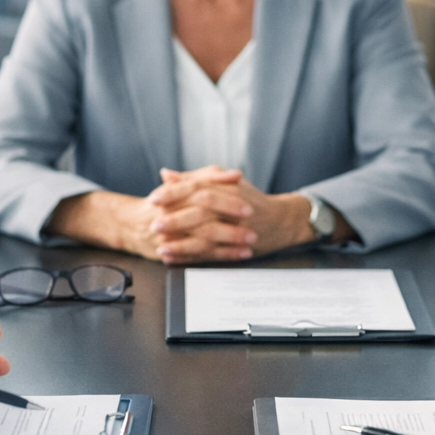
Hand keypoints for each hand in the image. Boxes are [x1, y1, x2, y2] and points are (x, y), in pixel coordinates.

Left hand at [149, 168, 322, 260]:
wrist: (280, 220)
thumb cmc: (248, 199)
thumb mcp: (223, 182)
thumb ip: (194, 178)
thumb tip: (165, 175)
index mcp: (227, 187)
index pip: (197, 187)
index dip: (174, 193)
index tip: (154, 198)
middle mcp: (233, 207)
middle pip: (201, 212)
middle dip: (176, 220)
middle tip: (154, 225)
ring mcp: (237, 229)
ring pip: (207, 236)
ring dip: (182, 244)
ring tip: (161, 248)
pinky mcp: (238, 247)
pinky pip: (213, 254)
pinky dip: (191, 258)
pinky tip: (174, 259)